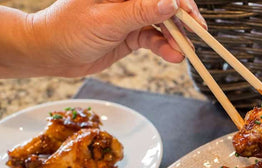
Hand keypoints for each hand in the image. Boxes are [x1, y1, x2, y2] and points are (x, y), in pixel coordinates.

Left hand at [0, 0, 206, 77]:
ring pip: (163, 22)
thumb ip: (141, 12)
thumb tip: (170, 3)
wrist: (51, 53)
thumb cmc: (69, 29)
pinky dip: (165, 48)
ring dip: (175, 37)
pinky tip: (173, 56)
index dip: (178, 1)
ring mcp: (131, 15)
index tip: (191, 16)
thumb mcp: (108, 20)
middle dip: (182, 19)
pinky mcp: (132, 33)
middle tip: (197, 34)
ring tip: (184, 51)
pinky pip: (154, 38)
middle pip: (164, 3)